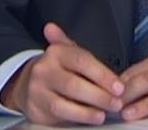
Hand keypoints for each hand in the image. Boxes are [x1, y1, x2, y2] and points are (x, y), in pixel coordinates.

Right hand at [0, 23, 125, 124]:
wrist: (28, 85)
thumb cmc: (58, 70)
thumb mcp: (66, 53)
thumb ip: (71, 45)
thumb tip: (51, 27)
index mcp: (56, 53)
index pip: (81, 62)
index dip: (102, 75)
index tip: (119, 87)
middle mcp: (44, 70)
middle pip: (73, 84)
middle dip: (99, 96)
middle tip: (117, 103)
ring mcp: (37, 91)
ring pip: (63, 103)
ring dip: (87, 111)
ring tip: (104, 114)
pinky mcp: (35, 109)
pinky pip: (57, 116)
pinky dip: (76, 118)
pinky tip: (90, 119)